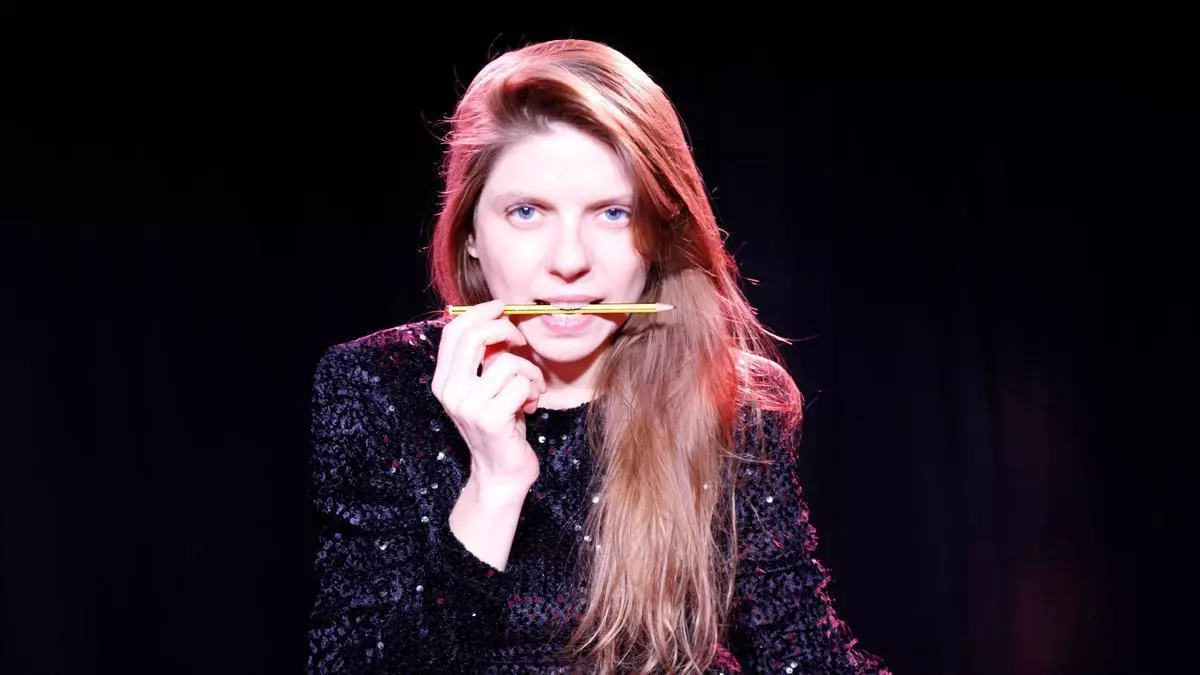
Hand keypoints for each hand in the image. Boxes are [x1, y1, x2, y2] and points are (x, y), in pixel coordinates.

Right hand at [430, 299, 546, 492]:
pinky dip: (533, 390)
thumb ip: (486, 359)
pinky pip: (520, 383)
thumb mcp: (487, 388)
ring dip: (529, 373)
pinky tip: (531, 406)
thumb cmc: (501, 426)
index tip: (501, 308)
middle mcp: (450, 392)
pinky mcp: (490, 418)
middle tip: (521, 342)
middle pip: (475, 336)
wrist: (502, 473)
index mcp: (444, 381)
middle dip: (505, 330)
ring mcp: (468, 405)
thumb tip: (499, 321)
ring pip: (507, 362)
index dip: (479, 313)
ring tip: (529, 391)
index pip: (453, 332)